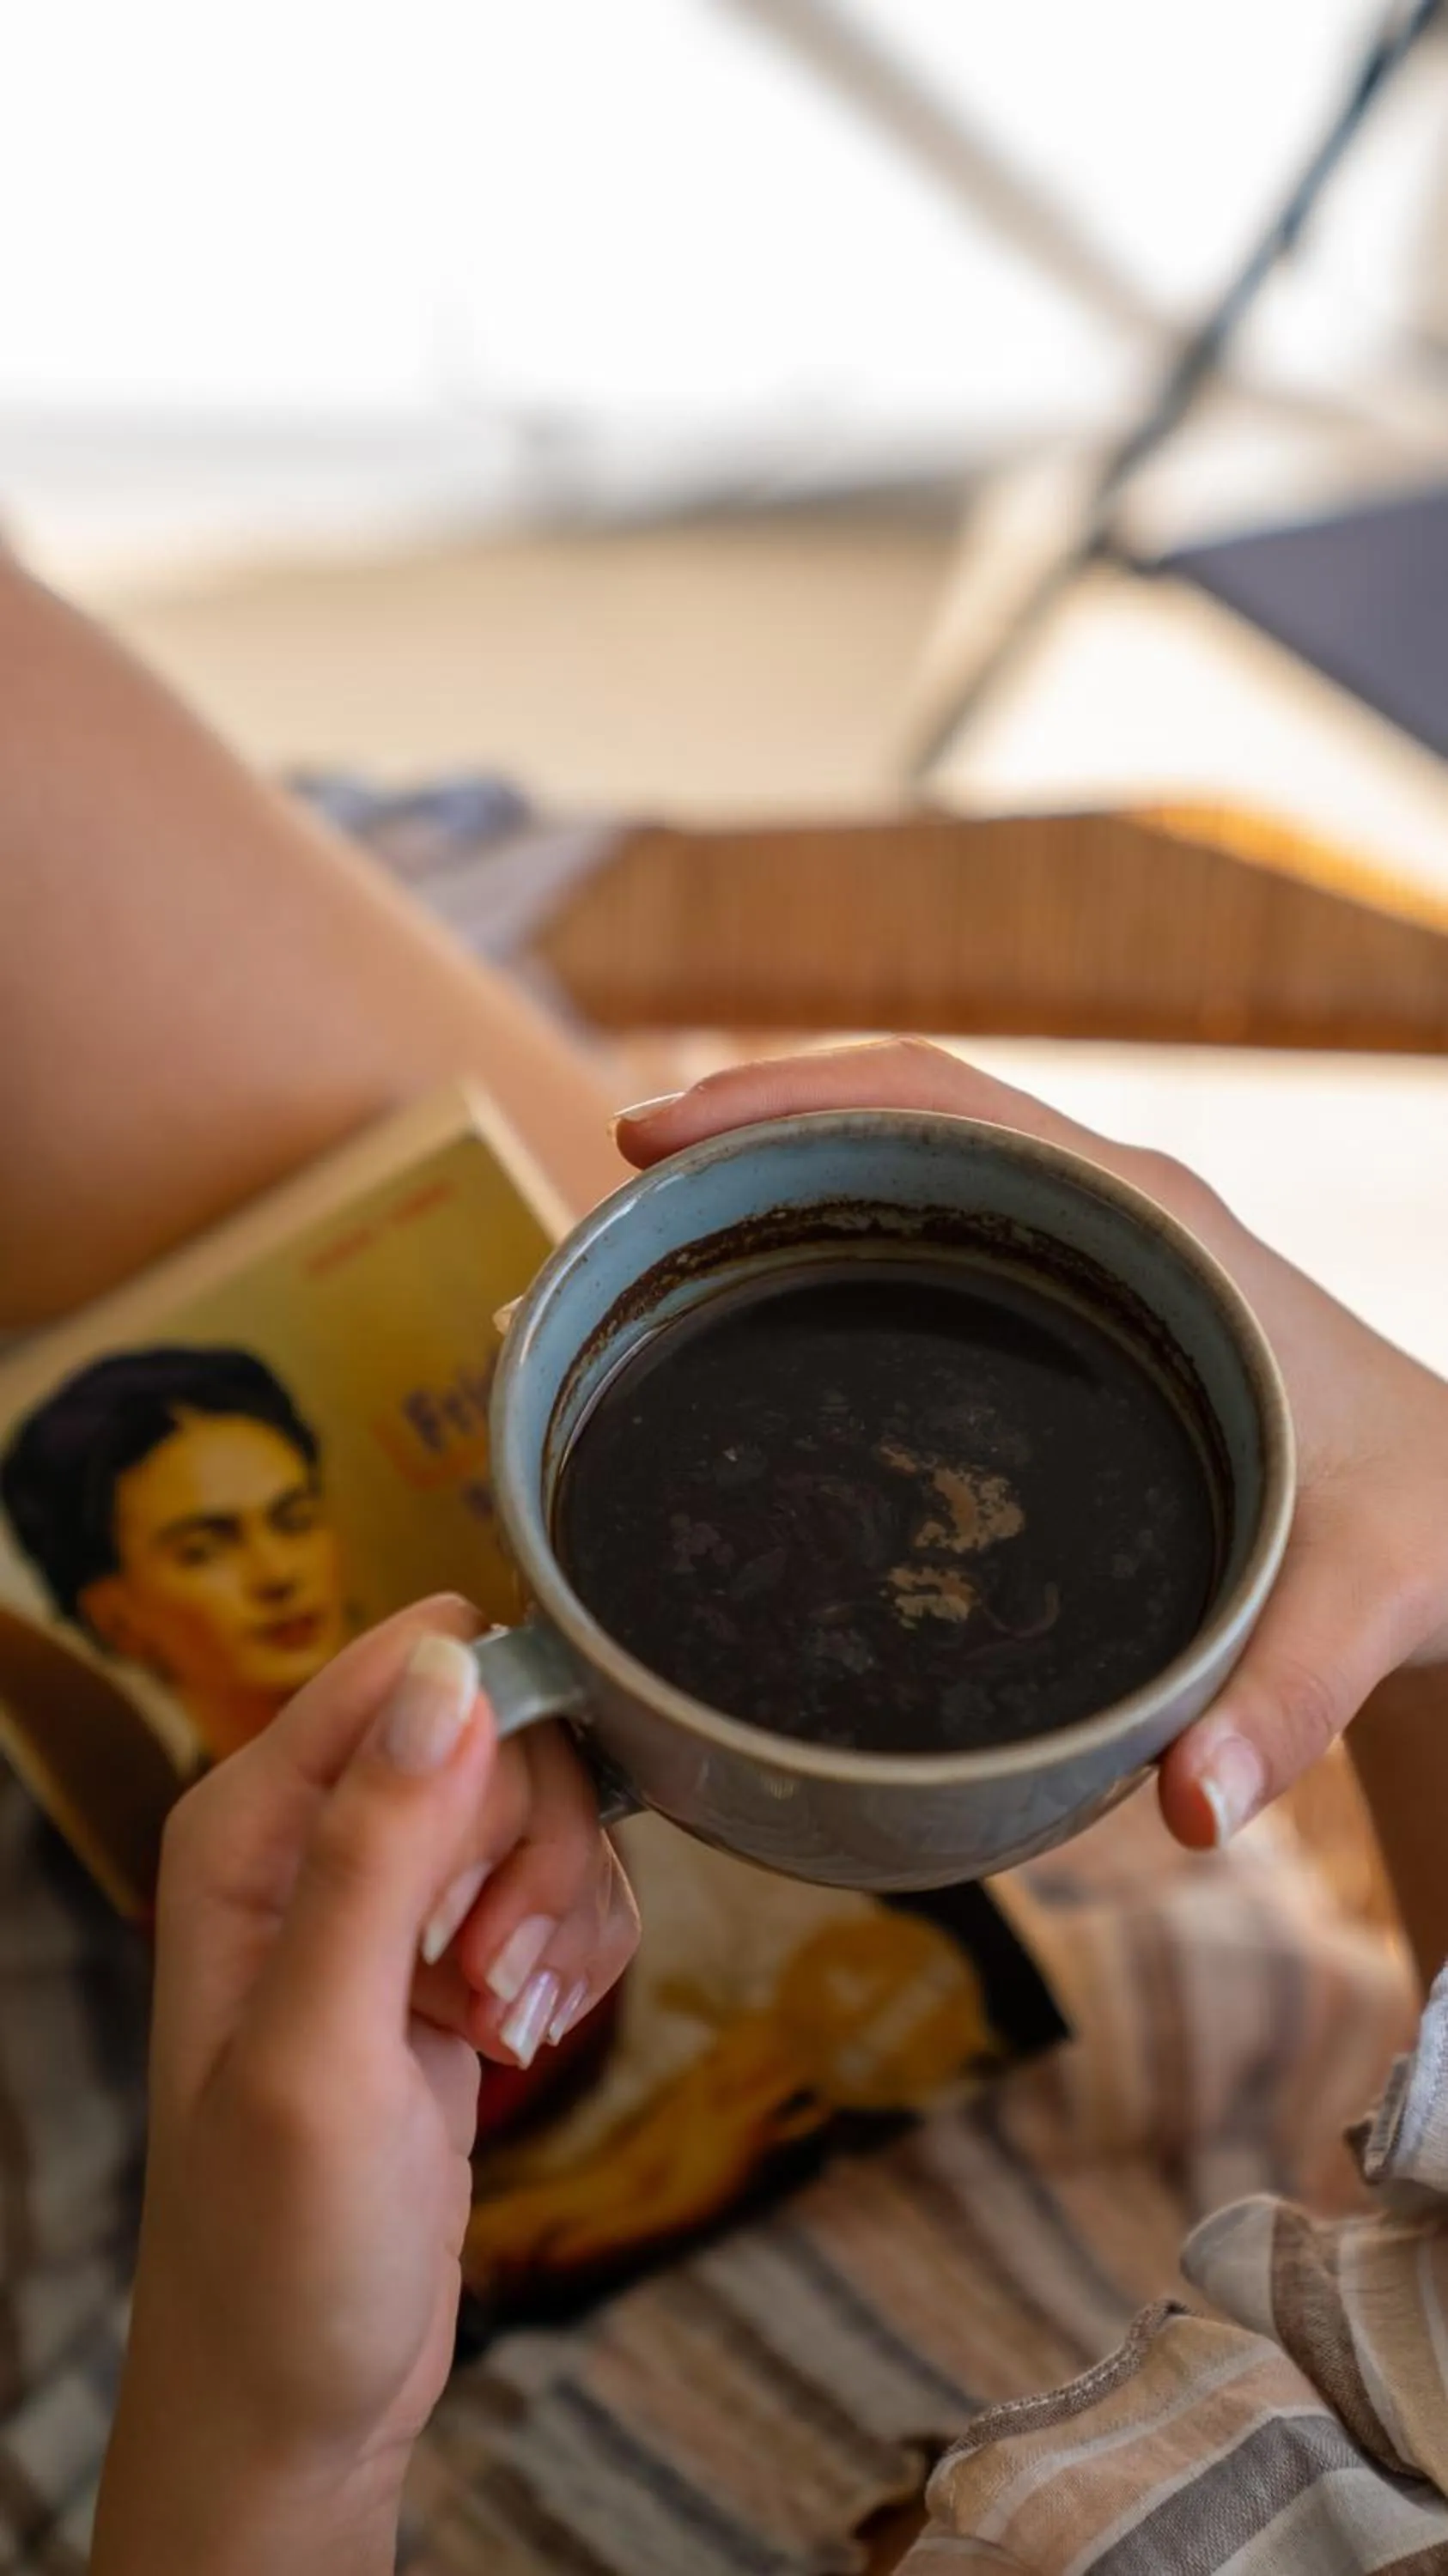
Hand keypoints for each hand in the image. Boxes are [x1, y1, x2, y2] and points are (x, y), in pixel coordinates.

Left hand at [94, 1598, 637, 2575]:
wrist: (301, 2396)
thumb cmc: (277, 2250)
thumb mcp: (322, 2045)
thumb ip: (377, 1847)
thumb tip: (448, 1667)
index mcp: (253, 1820)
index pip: (415, 1660)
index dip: (497, 1738)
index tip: (500, 1869)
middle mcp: (317, 1835)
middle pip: (504, 1733)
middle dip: (533, 1856)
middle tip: (486, 1978)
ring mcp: (390, 1893)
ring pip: (549, 1811)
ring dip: (559, 1918)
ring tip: (498, 2023)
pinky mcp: (452, 1951)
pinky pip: (564, 1888)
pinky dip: (573, 1959)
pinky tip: (523, 2034)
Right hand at [616, 1045, 1447, 1850]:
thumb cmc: (1422, 1523)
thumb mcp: (1362, 1601)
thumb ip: (1278, 1699)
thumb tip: (1186, 1805)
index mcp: (1151, 1227)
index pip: (939, 1103)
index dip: (786, 1098)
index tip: (656, 1134)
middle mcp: (1110, 1213)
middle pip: (896, 1118)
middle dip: (751, 1130)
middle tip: (616, 1195)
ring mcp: (1094, 1251)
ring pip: (910, 1172)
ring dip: (787, 1185)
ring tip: (657, 1252)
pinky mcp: (1083, 1306)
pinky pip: (938, 1238)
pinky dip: (839, 1248)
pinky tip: (766, 1324)